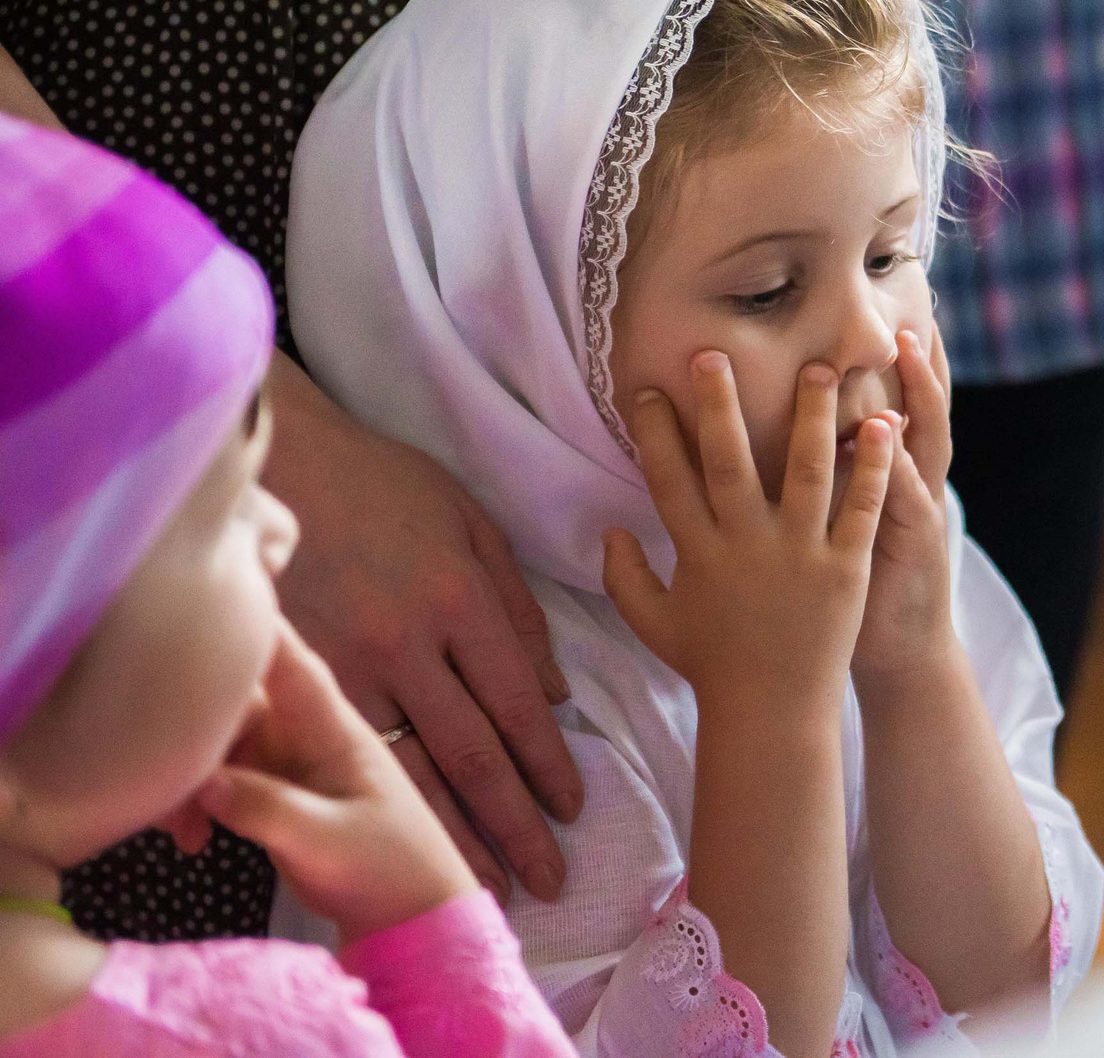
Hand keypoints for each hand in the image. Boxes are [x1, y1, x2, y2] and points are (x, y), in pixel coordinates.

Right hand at [194, 623, 479, 943]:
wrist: (410, 911)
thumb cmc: (388, 867)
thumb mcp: (329, 842)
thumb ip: (268, 809)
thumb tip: (206, 783)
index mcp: (331, 729)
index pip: (288, 664)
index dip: (252, 629)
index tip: (209, 602)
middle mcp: (303, 733)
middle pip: (232, 701)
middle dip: (189, 734)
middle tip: (166, 793)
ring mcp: (283, 760)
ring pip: (214, 741)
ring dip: (184, 778)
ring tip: (180, 832)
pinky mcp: (266, 790)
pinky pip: (214, 776)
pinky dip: (193, 802)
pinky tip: (190, 842)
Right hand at [265, 359, 581, 902]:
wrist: (287, 461)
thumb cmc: (389, 488)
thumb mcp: (473, 525)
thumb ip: (518, 609)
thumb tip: (556, 695)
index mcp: (463, 598)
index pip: (518, 703)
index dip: (548, 764)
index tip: (572, 808)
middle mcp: (410, 640)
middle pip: (473, 751)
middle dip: (514, 822)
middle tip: (547, 877)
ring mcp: (346, 663)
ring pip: (408, 769)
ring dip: (451, 833)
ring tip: (484, 885)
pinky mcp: (295, 675)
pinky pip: (340, 753)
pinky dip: (375, 806)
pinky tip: (395, 843)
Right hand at [605, 353, 887, 707]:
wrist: (771, 715)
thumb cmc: (713, 666)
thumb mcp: (655, 624)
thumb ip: (624, 578)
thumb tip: (607, 530)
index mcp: (698, 553)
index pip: (669, 480)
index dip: (657, 433)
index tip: (652, 388)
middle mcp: (744, 547)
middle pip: (729, 464)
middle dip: (721, 406)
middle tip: (718, 353)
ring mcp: (798, 556)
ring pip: (805, 473)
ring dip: (813, 418)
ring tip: (823, 368)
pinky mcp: (845, 569)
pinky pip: (860, 509)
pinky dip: (872, 468)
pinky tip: (884, 425)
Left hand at [852, 331, 960, 683]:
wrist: (897, 654)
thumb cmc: (859, 593)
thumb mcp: (848, 529)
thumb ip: (832, 481)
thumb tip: (800, 434)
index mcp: (893, 477)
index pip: (900, 404)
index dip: (898, 361)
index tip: (888, 311)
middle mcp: (914, 483)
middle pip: (923, 406)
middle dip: (917, 359)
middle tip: (905, 305)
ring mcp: (921, 508)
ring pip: (926, 437)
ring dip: (919, 390)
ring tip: (910, 346)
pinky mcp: (917, 542)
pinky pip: (910, 496)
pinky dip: (901, 463)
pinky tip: (891, 431)